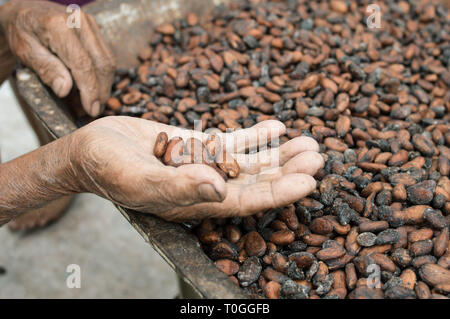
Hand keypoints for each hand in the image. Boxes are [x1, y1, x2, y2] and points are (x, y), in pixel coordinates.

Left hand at [0, 0, 114, 116]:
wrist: (26, 11)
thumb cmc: (23, 32)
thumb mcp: (25, 52)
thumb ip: (46, 69)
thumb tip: (64, 90)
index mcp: (59, 26)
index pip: (83, 64)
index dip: (90, 90)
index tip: (92, 109)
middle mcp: (79, 22)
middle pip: (101, 63)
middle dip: (101, 91)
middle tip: (96, 110)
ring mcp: (90, 24)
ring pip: (107, 61)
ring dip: (105, 84)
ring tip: (97, 101)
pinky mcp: (95, 29)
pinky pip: (106, 56)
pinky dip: (104, 74)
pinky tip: (97, 87)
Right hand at [70, 117, 323, 220]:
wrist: (92, 149)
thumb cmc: (110, 169)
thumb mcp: (140, 179)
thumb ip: (178, 187)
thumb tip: (218, 190)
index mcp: (195, 203)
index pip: (245, 201)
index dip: (278, 193)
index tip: (309, 181)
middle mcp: (206, 187)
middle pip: (255, 182)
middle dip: (288, 170)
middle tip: (318, 155)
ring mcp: (204, 165)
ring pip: (249, 162)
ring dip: (278, 153)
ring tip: (308, 142)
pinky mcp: (198, 146)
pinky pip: (232, 141)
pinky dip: (254, 135)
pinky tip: (277, 127)